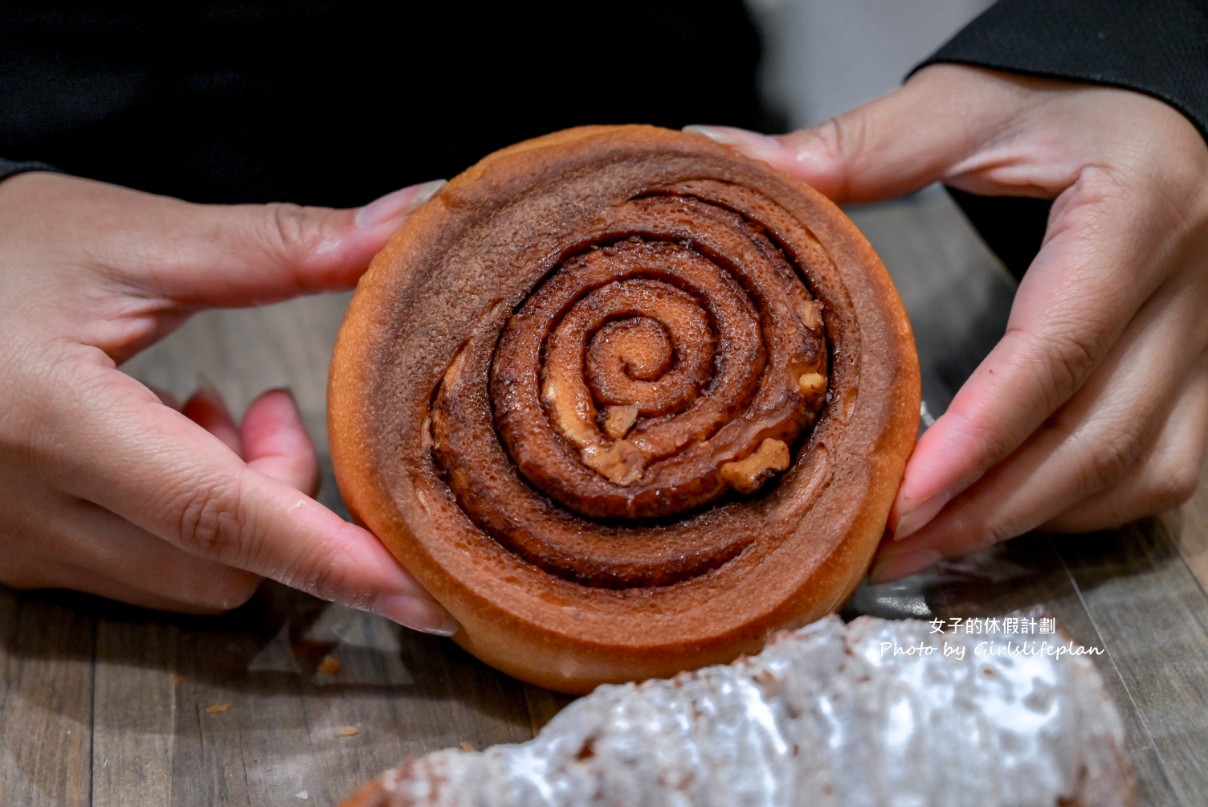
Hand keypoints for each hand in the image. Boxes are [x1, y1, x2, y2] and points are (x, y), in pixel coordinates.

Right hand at [0, 171, 457, 632]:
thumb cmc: (2, 251)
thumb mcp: (134, 238)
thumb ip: (278, 244)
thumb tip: (410, 216)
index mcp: (53, 420)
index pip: (220, 516)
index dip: (335, 561)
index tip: (425, 601)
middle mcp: (28, 510)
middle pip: (224, 567)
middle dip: (280, 496)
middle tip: (263, 409)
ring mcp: (18, 547)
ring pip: (189, 580)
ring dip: (234, 508)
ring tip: (198, 413)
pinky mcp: (18, 558)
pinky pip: (143, 572)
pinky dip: (185, 523)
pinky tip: (160, 442)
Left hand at [688, 64, 1207, 579]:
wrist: (1163, 106)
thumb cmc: (1068, 97)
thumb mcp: (966, 104)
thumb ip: (859, 146)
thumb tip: (732, 159)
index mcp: (1132, 215)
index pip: (1056, 350)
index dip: (976, 439)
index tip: (898, 499)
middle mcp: (1187, 291)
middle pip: (1094, 439)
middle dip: (985, 510)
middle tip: (887, 549)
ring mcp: (1204, 340)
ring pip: (1132, 471)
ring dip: (1027, 519)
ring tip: (926, 544)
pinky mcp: (1201, 370)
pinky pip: (1157, 470)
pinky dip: (1077, 506)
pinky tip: (1002, 508)